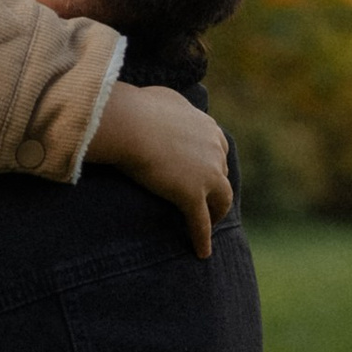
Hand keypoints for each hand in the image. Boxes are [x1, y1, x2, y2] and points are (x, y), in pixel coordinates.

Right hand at [86, 79, 234, 258]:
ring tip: (208, 224)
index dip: (213, 163)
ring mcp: (207, 174)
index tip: (206, 172)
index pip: (218, 148)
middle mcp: (215, 150)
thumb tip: (167, 108)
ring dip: (216, 213)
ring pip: (220, 201)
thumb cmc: (138, 108)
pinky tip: (202, 253)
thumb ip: (174, 107)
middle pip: (221, 174)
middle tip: (207, 200)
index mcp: (209, 128)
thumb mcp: (164, 98)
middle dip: (216, 187)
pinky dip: (202, 239)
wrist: (130, 124)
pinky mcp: (192, 195)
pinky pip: (200, 223)